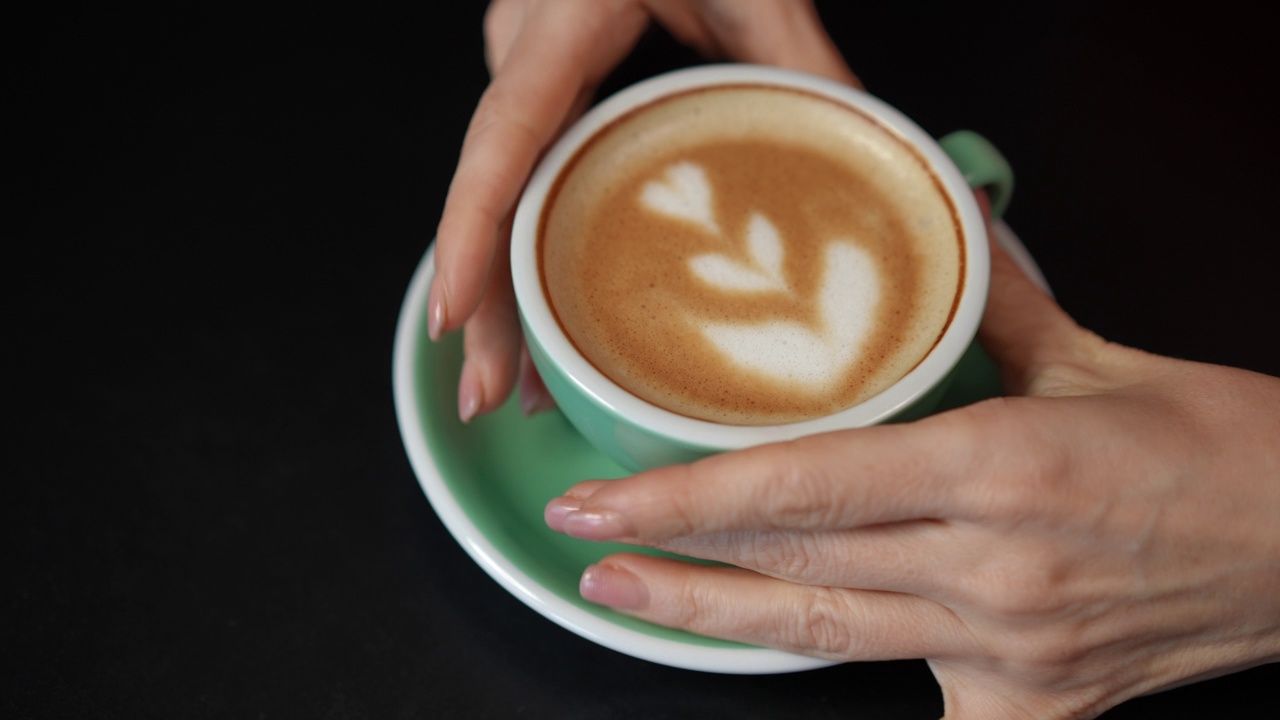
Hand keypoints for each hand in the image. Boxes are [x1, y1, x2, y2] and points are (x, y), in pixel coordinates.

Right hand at [429, 0, 858, 421]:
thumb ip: (799, 60)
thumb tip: (871, 153)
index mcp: (564, 15)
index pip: (505, 135)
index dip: (473, 234)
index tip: (456, 317)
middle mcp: (523, 46)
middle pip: (491, 189)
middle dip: (484, 301)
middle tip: (496, 397)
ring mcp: (524, 65)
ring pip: (500, 194)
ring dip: (502, 291)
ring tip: (523, 387)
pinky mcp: (545, 82)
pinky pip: (524, 175)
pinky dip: (528, 248)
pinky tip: (545, 312)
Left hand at [544, 223, 1279, 718]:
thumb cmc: (1228, 452)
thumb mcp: (1104, 363)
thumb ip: (999, 312)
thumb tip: (948, 251)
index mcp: (1001, 466)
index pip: (807, 484)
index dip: (691, 495)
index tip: (608, 495)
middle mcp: (992, 569)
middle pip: (796, 564)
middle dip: (673, 555)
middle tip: (585, 536)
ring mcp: (1009, 653)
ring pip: (830, 634)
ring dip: (717, 618)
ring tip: (629, 595)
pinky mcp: (1033, 711)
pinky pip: (916, 702)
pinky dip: (854, 670)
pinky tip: (782, 652)